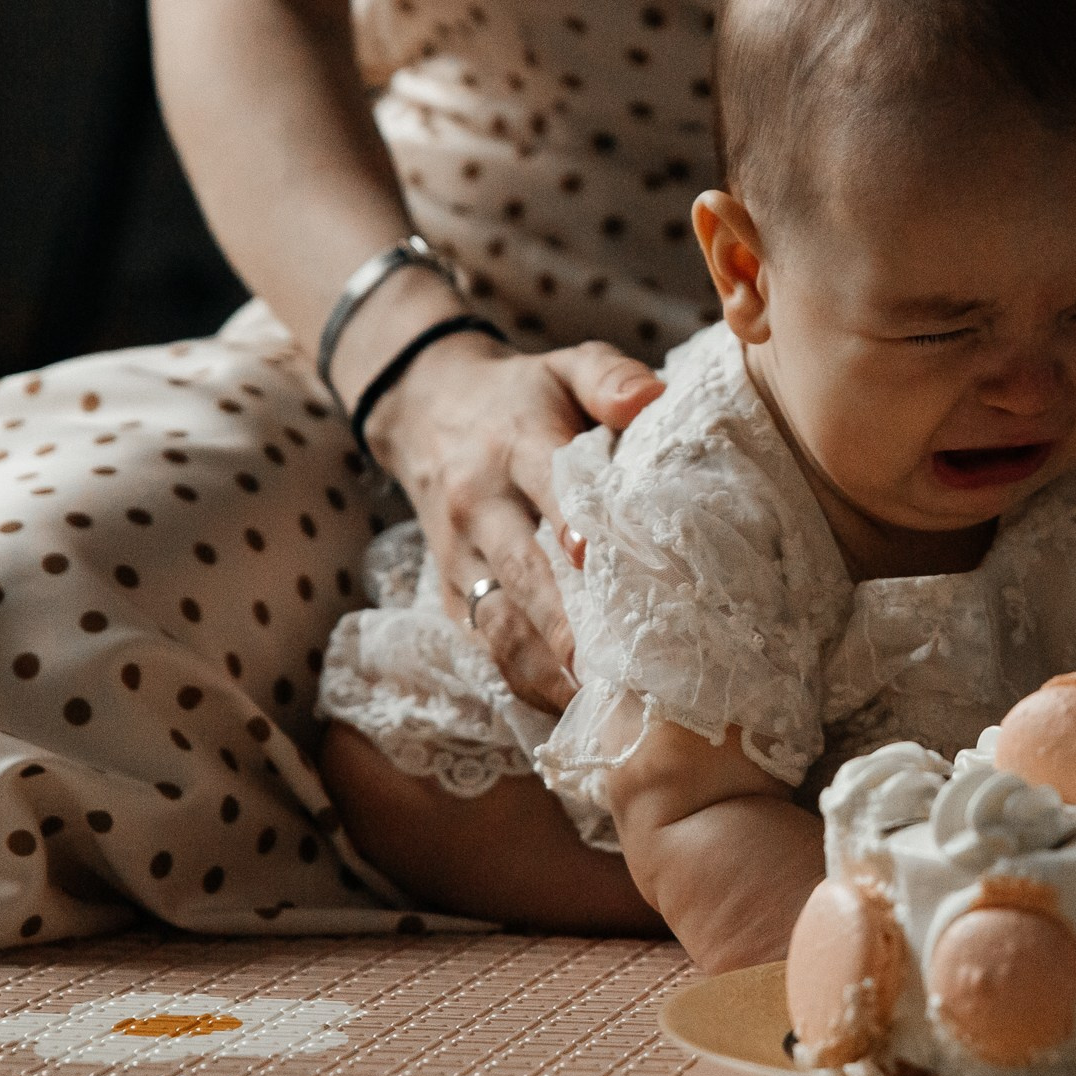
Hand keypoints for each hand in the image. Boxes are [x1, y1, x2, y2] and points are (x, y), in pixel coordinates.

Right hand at [365, 330, 662, 711]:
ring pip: (499, 622)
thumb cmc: (524, 395)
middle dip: (569, 626)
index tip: (604, 566)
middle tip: (620, 672)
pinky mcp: (448, 594)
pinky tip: (570, 709)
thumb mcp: (567, 366)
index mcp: (516, 445)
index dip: (577, 527)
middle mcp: (480, 507)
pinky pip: (483, 646)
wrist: (425, 408)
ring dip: (548, 668)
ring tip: (602, 707)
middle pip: (523, 573)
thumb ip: (609, 377)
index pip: (547, 487)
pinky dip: (523, 681)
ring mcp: (458, 557)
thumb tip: (650, 399)